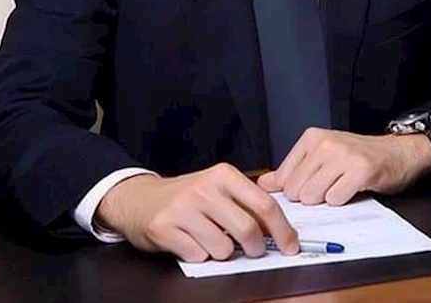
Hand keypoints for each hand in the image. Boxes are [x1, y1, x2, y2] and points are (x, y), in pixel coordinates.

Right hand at [94, 163, 298, 262]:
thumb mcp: (217, 188)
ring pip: (223, 248)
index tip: (291, 245)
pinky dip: (199, 256)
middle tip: (252, 251)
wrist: (139, 198)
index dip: (282, 230)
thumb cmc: (187, 196)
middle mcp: (205, 189)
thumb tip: (280, 227)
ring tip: (210, 239)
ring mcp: (184, 208)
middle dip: (255, 248)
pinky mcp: (165, 228)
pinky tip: (191, 242)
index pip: (264, 204)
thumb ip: (246, 202)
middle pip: (248, 229)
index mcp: (224, 175)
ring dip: (222, 252)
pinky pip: (198, 256)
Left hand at [258, 127, 430, 205]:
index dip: (296, 190)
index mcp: (312, 138)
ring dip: (327, 199)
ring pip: (312, 197)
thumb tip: (262, 184)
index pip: (283, 178)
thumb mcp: (322, 156)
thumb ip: (291, 170)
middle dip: (311, 197)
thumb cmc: (358, 157)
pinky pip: (335, 200)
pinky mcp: (361, 171)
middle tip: (331, 185)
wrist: (399, 152)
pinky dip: (343, 200)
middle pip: (296, 191)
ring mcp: (343, 156)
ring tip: (342, 185)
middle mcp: (325, 143)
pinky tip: (353, 188)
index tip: (312, 186)